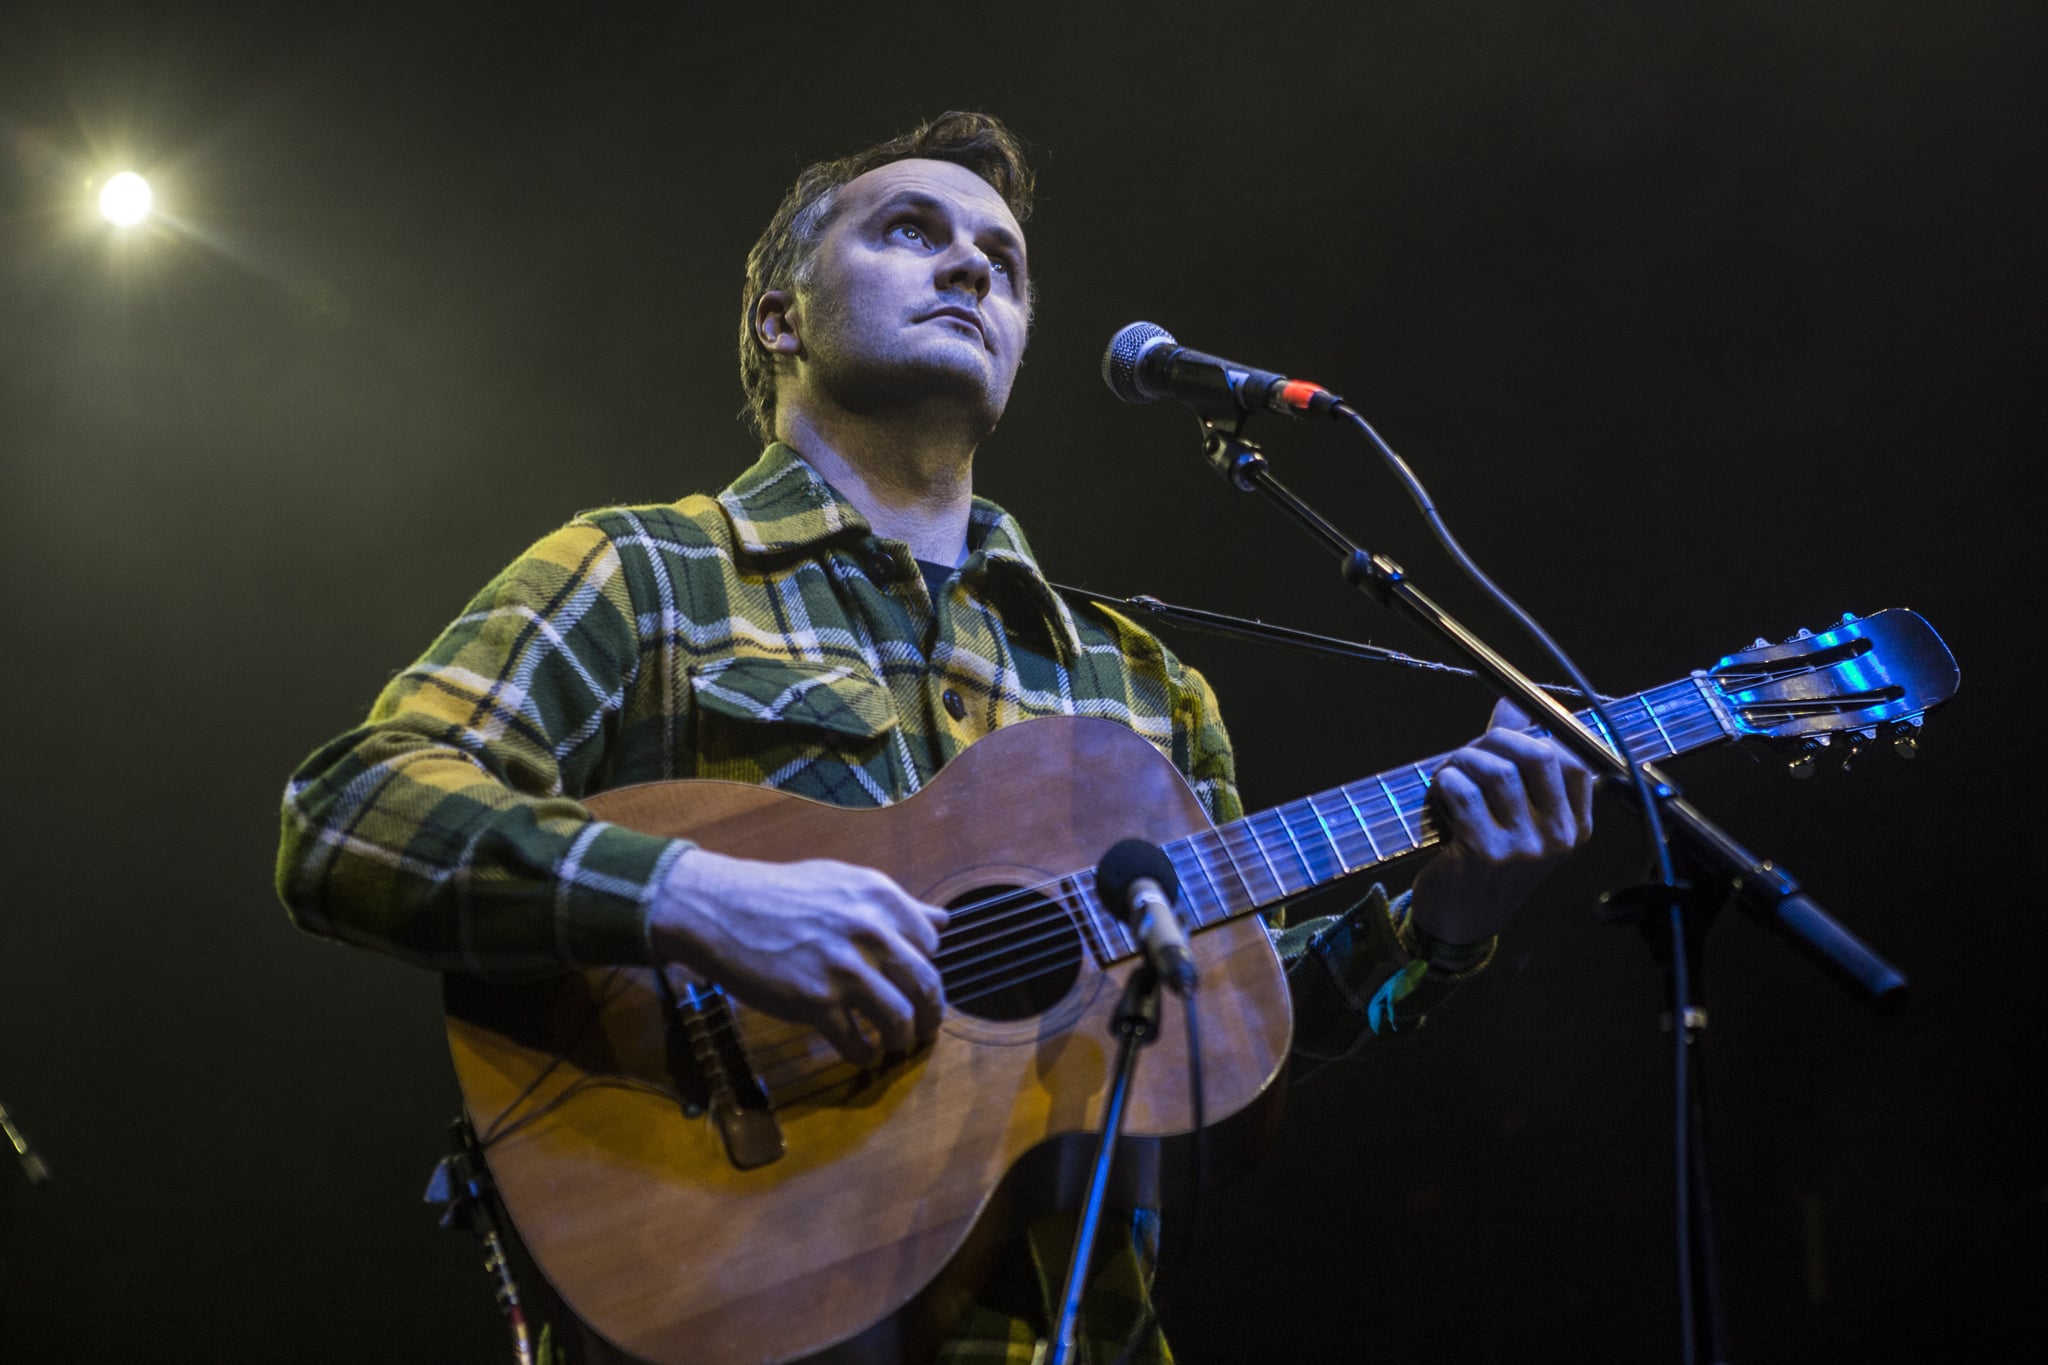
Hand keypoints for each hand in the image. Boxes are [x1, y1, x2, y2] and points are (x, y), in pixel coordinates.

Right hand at [646, 849, 949, 1065]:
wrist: (720, 909)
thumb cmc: (780, 893)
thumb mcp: (843, 882)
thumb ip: (896, 904)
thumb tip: (943, 922)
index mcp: (880, 898)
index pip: (931, 945)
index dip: (925, 968)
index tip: (915, 983)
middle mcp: (870, 931)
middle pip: (926, 986)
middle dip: (930, 1015)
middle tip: (923, 1029)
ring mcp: (843, 969)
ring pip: (899, 1019)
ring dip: (902, 1041)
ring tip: (895, 1046)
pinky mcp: (815, 1002)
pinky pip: (855, 1042)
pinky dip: (863, 1055)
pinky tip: (860, 1054)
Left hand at [1409, 700, 1595, 946]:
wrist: (1462, 919)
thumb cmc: (1489, 859)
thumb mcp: (1516, 813)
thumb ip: (1517, 757)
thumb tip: (1512, 703)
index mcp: (1575, 826)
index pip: (1572, 759)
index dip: (1534, 735)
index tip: (1505, 738)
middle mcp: (1557, 837)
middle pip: (1537, 754)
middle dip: (1495, 739)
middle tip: (1470, 752)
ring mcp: (1524, 847)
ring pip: (1496, 769)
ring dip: (1463, 760)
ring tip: (1450, 774)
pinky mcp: (1486, 852)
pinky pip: (1464, 791)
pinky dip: (1445, 782)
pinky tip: (1440, 794)